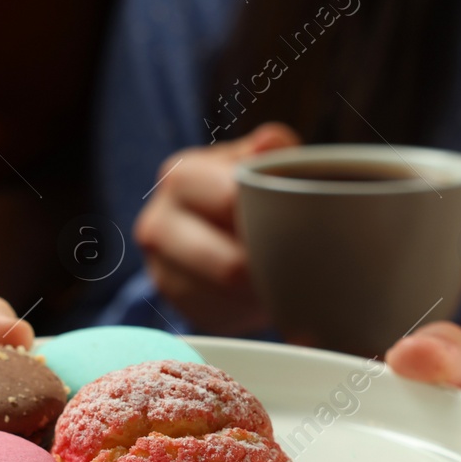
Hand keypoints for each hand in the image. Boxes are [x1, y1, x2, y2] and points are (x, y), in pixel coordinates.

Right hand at [132, 122, 298, 333]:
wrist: (210, 227)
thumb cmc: (241, 189)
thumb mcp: (256, 160)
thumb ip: (271, 151)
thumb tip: (270, 144)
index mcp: (180, 176)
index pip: (232, 202)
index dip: (273, 220)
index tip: (300, 228)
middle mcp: (157, 223)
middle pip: (228, 265)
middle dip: (271, 268)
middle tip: (303, 267)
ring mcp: (160, 269)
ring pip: (227, 297)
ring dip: (263, 294)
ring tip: (286, 281)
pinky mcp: (173, 305)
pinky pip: (220, 317)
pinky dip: (249, 312)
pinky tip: (262, 294)